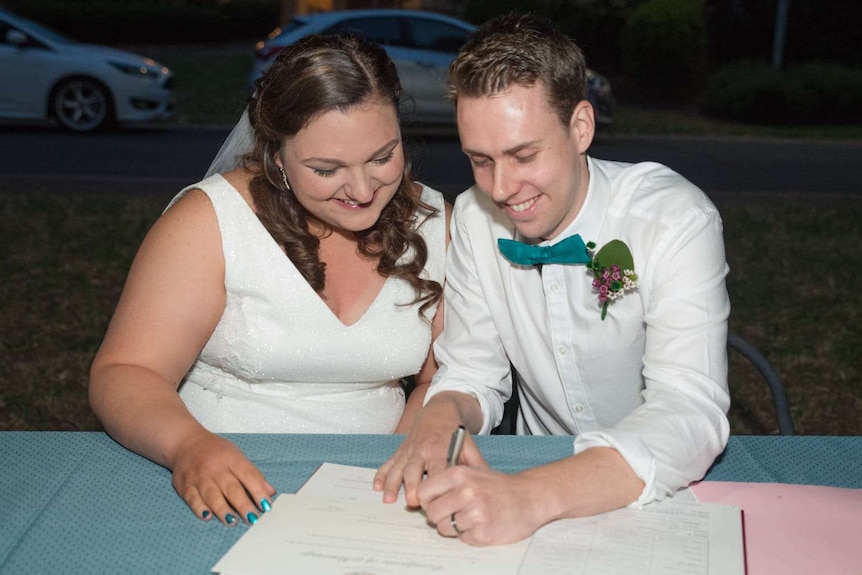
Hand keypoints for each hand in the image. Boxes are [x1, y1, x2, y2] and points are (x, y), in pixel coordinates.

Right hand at [169, 432, 275, 525]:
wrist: (186, 443)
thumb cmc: (216, 452)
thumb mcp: (237, 456)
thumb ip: (253, 474)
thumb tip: (270, 492)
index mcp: (231, 458)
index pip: (248, 475)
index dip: (258, 491)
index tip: (266, 506)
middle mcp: (215, 467)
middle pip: (231, 488)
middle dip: (243, 504)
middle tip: (252, 518)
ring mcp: (199, 477)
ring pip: (212, 495)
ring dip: (223, 510)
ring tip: (233, 521)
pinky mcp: (185, 485)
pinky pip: (192, 499)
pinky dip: (200, 508)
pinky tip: (208, 517)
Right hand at [374, 397, 485, 506]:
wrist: (438, 411)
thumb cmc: (454, 432)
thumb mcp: (468, 446)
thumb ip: (476, 464)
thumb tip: (486, 484)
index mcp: (439, 448)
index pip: (437, 468)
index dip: (437, 484)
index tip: (437, 500)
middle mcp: (421, 450)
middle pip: (414, 470)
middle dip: (412, 486)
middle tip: (412, 503)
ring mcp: (408, 451)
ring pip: (398, 468)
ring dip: (393, 484)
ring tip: (389, 499)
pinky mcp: (400, 452)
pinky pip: (388, 463)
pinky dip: (381, 475)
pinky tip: (377, 487)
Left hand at [417, 466, 541, 545]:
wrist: (530, 497)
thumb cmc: (499, 486)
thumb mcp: (473, 472)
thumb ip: (448, 482)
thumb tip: (421, 497)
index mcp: (460, 474)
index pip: (424, 491)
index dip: (427, 500)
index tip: (434, 502)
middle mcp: (466, 492)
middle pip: (432, 513)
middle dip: (439, 516)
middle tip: (452, 513)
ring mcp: (475, 514)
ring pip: (444, 528)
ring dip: (454, 527)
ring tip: (470, 518)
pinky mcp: (483, 533)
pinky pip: (462, 538)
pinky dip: (469, 534)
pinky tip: (481, 524)